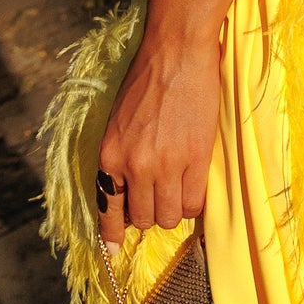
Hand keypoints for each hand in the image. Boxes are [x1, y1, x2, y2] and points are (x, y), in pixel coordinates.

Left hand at [96, 0, 252, 240]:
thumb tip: (123, 193)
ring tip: (177, 185)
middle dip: (150, 212)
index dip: (112, 235)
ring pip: (169, 216)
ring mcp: (167, 164)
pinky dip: (193, 201)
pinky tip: (193, 182)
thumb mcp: (117, 124)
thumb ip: (118, 159)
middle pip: (143, 219)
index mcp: (109, 156)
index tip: (114, 251)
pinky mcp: (196, 159)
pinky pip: (194, 203)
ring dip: (172, 208)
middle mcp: (134, 166)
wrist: (176, 52)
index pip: (108, 210)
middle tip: (158, 193)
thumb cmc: (144, 82)